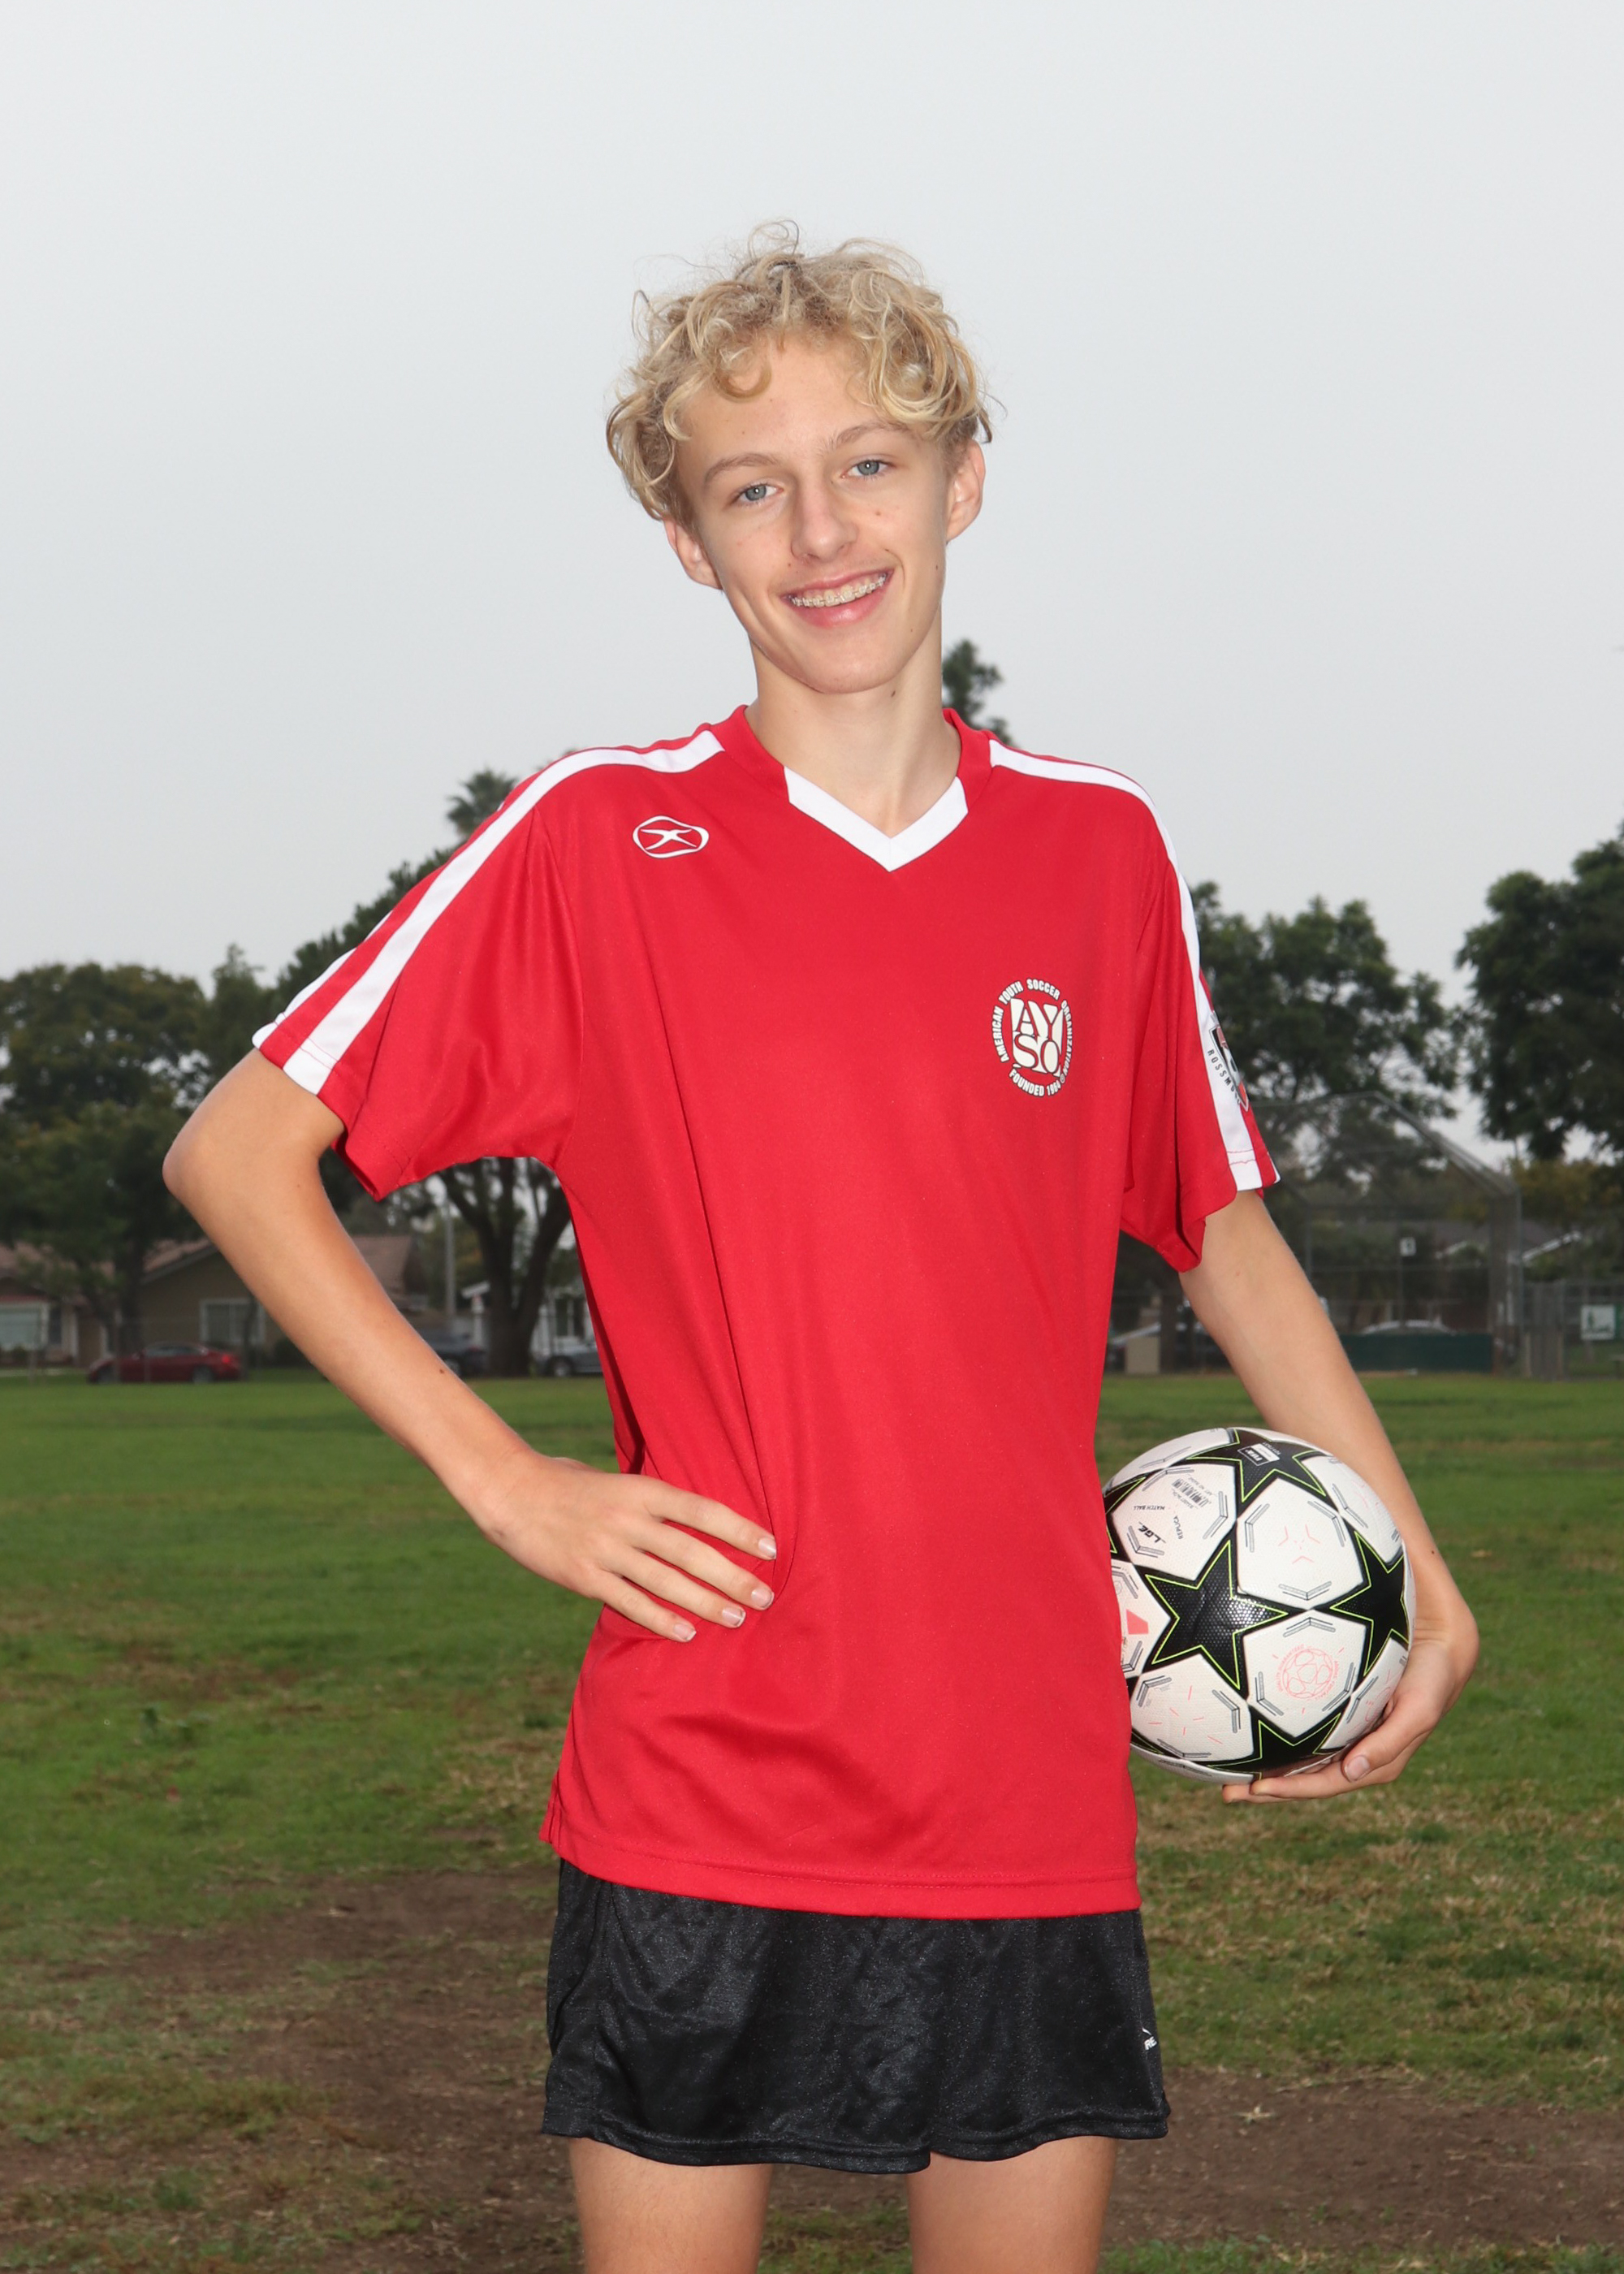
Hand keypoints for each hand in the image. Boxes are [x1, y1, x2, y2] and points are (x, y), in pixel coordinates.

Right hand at [469, 1447, 775, 1641]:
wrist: (512, 1492)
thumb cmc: (569, 1483)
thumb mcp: (616, 1479)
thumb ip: (651, 1500)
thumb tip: (694, 1517)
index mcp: (641, 1490)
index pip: (702, 1511)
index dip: (739, 1529)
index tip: (771, 1548)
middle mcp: (628, 1520)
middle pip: (691, 1552)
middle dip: (733, 1576)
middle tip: (766, 1596)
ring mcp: (605, 1550)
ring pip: (666, 1582)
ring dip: (705, 1602)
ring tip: (735, 1617)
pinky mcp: (584, 1577)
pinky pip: (629, 1603)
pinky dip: (660, 1620)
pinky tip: (686, 1633)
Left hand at [1222, 1597, 1478, 1804]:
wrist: (1441, 1646)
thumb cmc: (1430, 1681)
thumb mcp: (1416, 1711)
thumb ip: (1388, 1743)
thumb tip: (1351, 1773)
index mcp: (1371, 1761)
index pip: (1323, 1784)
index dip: (1291, 1790)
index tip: (1256, 1789)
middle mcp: (1353, 1752)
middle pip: (1303, 1777)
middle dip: (1266, 1788)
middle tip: (1225, 1791)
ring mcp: (1345, 1733)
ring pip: (1298, 1756)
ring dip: (1265, 1765)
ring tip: (1223, 1768)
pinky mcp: (1339, 1711)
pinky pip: (1303, 1729)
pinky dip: (1276, 1733)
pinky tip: (1247, 1724)